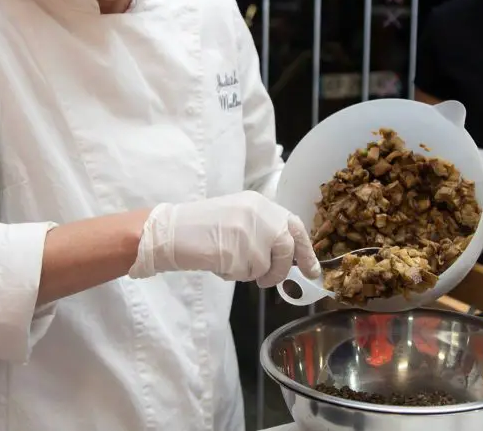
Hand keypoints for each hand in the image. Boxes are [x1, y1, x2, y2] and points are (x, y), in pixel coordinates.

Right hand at [128, 191, 320, 287]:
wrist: (170, 231)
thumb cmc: (200, 226)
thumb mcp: (237, 216)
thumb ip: (263, 229)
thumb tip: (288, 253)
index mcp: (260, 203)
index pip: (294, 225)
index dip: (305, 248)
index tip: (312, 269)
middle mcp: (259, 215)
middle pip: (287, 248)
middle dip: (283, 268)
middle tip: (272, 280)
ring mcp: (249, 234)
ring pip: (266, 266)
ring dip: (251, 273)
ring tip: (228, 262)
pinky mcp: (238, 254)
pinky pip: (245, 275)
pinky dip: (233, 275)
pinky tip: (217, 263)